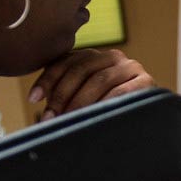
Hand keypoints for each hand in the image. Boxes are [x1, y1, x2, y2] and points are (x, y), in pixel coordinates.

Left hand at [30, 48, 153, 118]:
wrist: (145, 123)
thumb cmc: (106, 112)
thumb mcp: (82, 99)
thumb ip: (64, 93)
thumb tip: (35, 100)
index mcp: (94, 57)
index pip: (66, 62)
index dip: (48, 79)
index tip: (33, 98)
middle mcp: (112, 56)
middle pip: (81, 69)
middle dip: (62, 94)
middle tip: (51, 116)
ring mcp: (131, 67)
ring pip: (99, 79)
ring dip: (80, 102)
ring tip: (69, 119)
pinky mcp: (146, 81)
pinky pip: (121, 92)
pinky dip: (104, 104)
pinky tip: (94, 117)